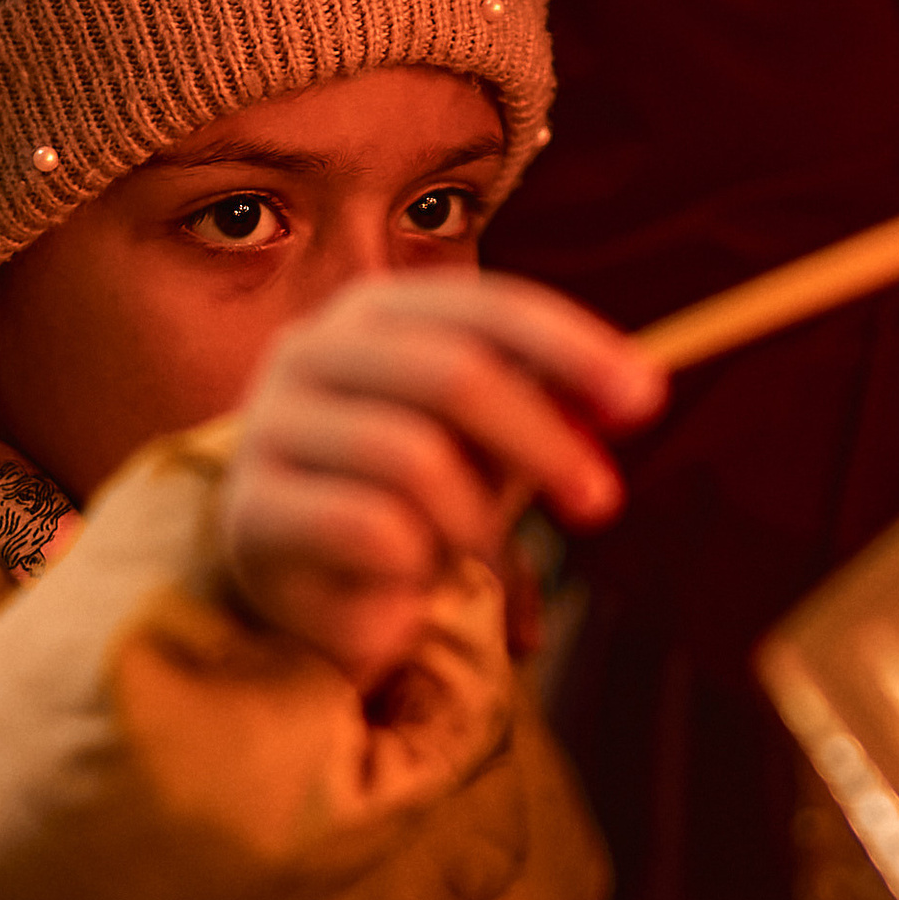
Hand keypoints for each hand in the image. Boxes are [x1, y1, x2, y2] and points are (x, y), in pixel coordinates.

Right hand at [217, 272, 664, 685]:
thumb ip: (551, 408)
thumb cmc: (413, 502)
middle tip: (602, 502)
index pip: (482, 307)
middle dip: (543, 441)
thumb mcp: (491, 447)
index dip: (570, 346)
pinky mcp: (253, 510)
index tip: (645, 399)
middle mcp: (310, 350)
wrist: (311, 592)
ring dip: (472, 519)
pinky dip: (415, 559)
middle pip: (452, 374)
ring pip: (413, 457)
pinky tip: (408, 573)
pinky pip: (369, 527)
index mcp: (373, 313)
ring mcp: (269, 426)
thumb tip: (637, 391)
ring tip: (477, 552)